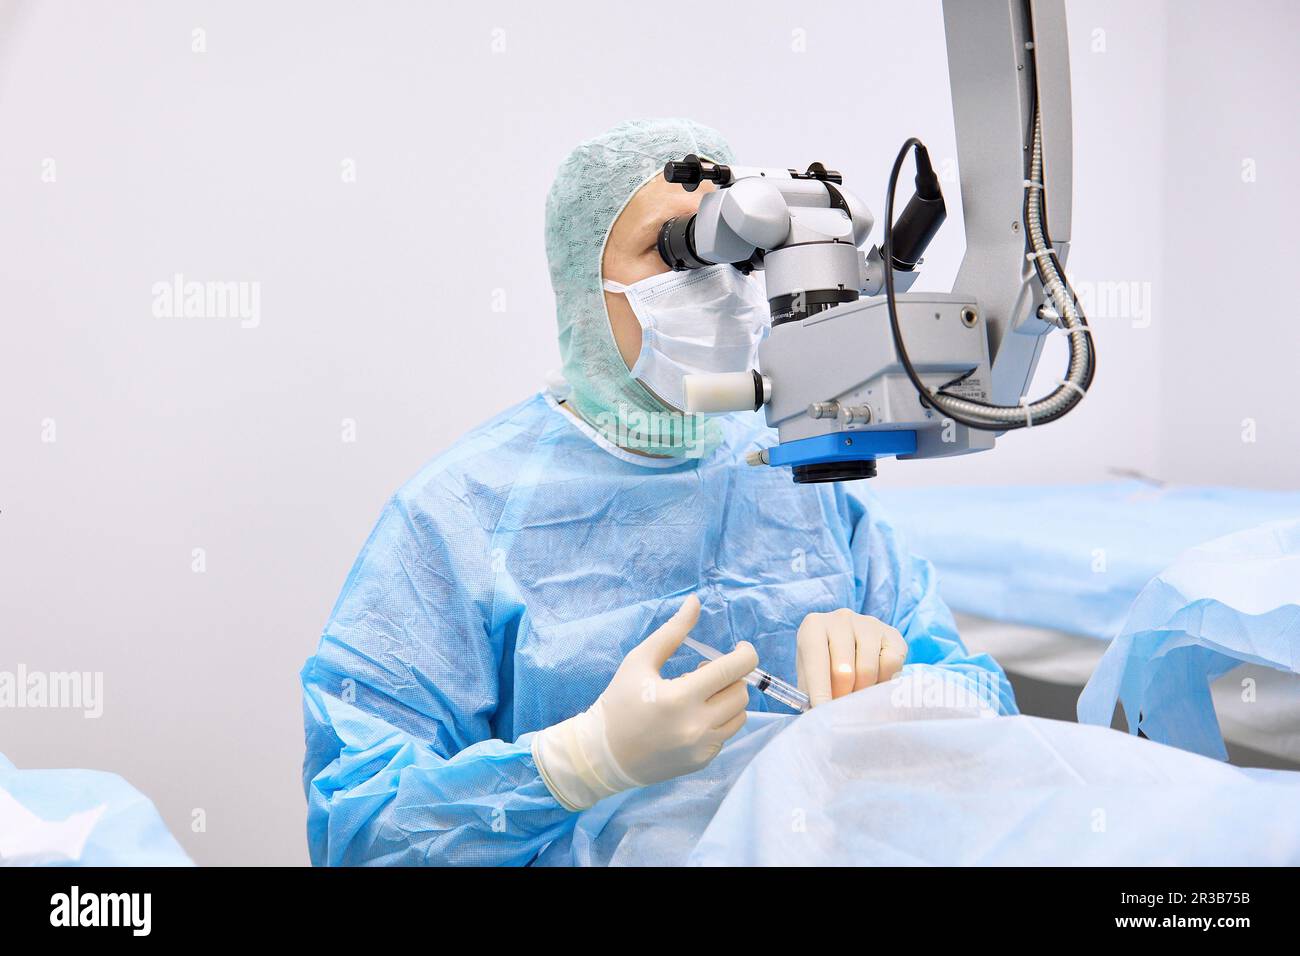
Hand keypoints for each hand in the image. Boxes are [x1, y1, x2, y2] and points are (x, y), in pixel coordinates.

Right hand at [532, 595, 757, 810]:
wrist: (604, 755)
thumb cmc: (619, 702)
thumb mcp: (640, 661)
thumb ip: (672, 631)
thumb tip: (695, 601)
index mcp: (681, 697)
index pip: (734, 670)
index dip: (745, 654)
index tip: (739, 648)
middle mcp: (697, 725)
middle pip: (740, 692)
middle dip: (730, 677)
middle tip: (704, 673)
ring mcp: (702, 747)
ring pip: (740, 714)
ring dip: (727, 699)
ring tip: (700, 696)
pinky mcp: (703, 761)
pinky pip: (726, 733)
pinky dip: (717, 720)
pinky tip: (692, 717)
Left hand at [796, 608, 906, 707]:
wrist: (849, 644)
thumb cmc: (824, 664)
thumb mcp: (809, 675)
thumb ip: (810, 693)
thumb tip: (817, 716)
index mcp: (813, 626)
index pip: (815, 661)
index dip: (819, 691)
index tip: (823, 712)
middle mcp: (841, 618)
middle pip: (843, 671)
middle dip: (842, 696)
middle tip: (841, 707)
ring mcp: (868, 623)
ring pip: (867, 670)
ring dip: (862, 692)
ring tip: (856, 694)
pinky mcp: (892, 633)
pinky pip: (891, 665)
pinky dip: (883, 681)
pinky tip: (874, 681)